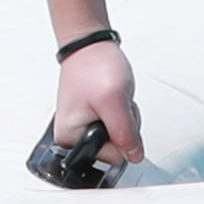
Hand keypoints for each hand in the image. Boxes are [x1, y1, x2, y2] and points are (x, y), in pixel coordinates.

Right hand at [49, 31, 146, 171]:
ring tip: (113, 98)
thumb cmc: (94, 66)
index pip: (112, 158)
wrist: (90, 45)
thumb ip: (125, 133)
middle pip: (116, 149)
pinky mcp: (92, 119)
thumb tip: (134, 156)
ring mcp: (83, 128)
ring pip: (118, 138)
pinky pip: (116, 126)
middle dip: (124, 126)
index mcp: (70, 138)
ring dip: (124, 118)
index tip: (116, 114)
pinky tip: (113, 99)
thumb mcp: (114, 101)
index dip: (122, 137)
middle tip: (115, 103)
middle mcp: (73, 137)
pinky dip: (121, 113)